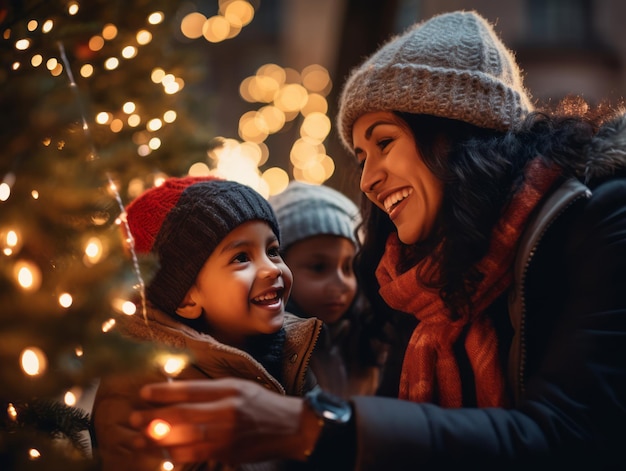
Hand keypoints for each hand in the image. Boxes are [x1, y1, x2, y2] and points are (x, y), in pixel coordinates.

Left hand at [128, 377, 321, 464]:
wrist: (290, 427)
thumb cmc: (260, 403)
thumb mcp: (238, 386)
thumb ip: (210, 390)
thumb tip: (175, 393)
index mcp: (229, 389)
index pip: (190, 390)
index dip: (164, 392)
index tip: (143, 393)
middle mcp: (227, 410)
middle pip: (183, 415)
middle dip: (153, 417)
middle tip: (132, 418)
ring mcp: (227, 434)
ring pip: (184, 438)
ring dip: (157, 440)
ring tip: (138, 439)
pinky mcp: (228, 452)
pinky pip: (195, 455)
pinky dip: (175, 453)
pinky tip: (162, 451)